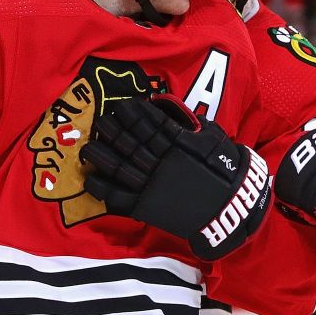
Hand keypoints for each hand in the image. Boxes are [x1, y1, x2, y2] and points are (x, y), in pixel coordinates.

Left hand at [82, 97, 270, 260]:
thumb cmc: (225, 171)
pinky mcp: (146, 207)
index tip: (121, 105)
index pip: (149, 124)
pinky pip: (118, 197)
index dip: (133, 114)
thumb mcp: (212, 138)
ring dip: (101, 155)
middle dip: (112, 130)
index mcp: (177, 146)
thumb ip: (189, 123)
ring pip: (119, 167)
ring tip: (87, 147)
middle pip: (129, 143)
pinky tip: (91, 178)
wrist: (229, 209)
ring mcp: (152, 186)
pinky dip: (103, 188)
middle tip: (100, 121)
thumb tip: (166, 107)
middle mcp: (160, 164)